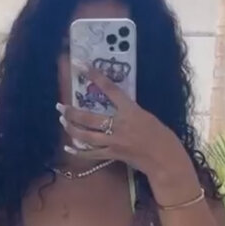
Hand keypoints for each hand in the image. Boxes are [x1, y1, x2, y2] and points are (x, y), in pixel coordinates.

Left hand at [57, 67, 200, 203]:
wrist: (165, 159)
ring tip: (62, 121)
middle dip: (71, 112)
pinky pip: (91, 154)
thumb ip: (129, 110)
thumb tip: (115, 107)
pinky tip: (68, 148)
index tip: (81, 65)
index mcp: (130, 110)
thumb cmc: (161, 136)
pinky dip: (78, 152)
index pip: (109, 89)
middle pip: (89, 118)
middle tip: (59, 106)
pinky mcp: (113, 155)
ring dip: (71, 128)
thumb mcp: (146, 116)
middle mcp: (119, 125)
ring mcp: (114, 142)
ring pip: (86, 136)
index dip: (94, 76)